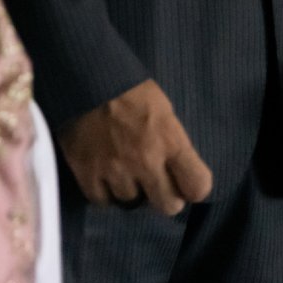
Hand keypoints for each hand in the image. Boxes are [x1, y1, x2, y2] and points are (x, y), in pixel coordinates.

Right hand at [58, 79, 213, 215]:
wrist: (84, 76)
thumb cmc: (128, 88)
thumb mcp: (163, 110)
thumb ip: (172, 144)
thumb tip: (176, 172)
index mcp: (170, 140)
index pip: (198, 187)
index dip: (193, 187)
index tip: (184, 182)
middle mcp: (146, 161)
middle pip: (168, 206)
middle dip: (164, 196)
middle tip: (154, 182)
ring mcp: (115, 169)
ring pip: (132, 203)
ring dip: (130, 190)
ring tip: (124, 171)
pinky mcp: (86, 173)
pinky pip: (102, 201)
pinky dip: (104, 192)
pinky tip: (104, 176)